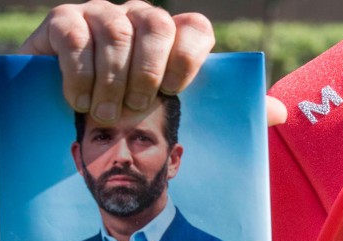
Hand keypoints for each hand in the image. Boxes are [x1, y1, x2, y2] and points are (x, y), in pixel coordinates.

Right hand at [18, 0, 286, 126]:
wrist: (74, 124)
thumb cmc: (137, 120)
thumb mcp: (183, 120)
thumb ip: (233, 113)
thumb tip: (280, 112)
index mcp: (175, 38)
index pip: (195, 28)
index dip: (190, 54)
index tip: (178, 90)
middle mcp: (141, 18)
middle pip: (155, 22)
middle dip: (147, 70)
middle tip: (135, 108)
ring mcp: (101, 15)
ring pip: (114, 29)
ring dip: (110, 78)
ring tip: (104, 114)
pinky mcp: (62, 21)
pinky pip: (74, 32)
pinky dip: (78, 69)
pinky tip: (77, 99)